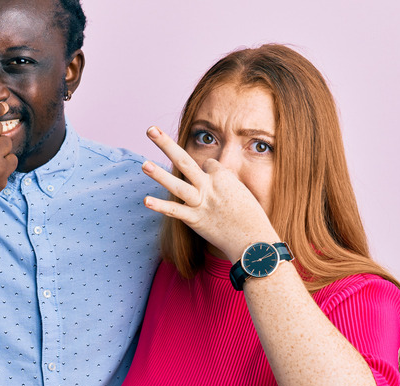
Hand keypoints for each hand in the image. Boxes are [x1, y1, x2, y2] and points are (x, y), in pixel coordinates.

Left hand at [141, 126, 277, 260]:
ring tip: (144, 164)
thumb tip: (212, 177)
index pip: (208, 164)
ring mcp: (201, 202)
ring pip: (177, 184)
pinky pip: (174, 211)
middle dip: (166, 144)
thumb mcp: (243, 192)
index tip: (211, 182)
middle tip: (150, 129)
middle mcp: (210, 186)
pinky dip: (160, 206)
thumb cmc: (253, 218)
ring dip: (159, 174)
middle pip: (185, 160)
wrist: (255, 241)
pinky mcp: (195, 220)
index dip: (208, 171)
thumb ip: (226, 184)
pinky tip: (146, 200)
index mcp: (224, 176)